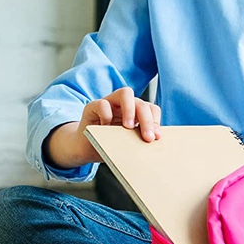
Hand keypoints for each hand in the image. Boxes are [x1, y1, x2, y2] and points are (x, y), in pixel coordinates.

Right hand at [44, 87, 160, 168]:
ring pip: (125, 93)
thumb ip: (139, 141)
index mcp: (136, 113)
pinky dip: (106, 115)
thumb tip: (154, 145)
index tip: (156, 137)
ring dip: (130, 110)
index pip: (152, 109)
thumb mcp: (127, 145)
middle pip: (141, 103)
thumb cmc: (110, 146)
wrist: (87, 150)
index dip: (156, 121)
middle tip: (148, 137)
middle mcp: (124, 105)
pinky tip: (106, 128)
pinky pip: (102, 104)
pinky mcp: (92, 106)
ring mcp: (109, 103)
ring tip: (129, 127)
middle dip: (147, 120)